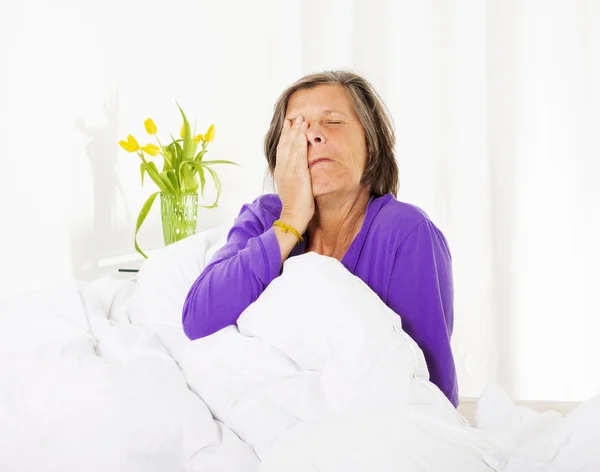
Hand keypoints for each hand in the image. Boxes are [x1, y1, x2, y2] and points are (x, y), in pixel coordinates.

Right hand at [274, 116, 313, 232]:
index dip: (285, 136)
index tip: (289, 124)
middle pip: (285, 145)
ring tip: (302, 121)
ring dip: (297, 133)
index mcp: (281, 172)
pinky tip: (303, 135)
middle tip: (296, 117)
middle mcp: (283, 170)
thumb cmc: (294, 206)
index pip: (282, 150)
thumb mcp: (289, 187)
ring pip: (292, 148)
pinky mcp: (298, 176)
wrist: (292, 218)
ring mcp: (290, 172)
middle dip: (291, 130)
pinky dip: (300, 144)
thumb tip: (294, 170)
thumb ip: (290, 176)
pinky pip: (299, 157)